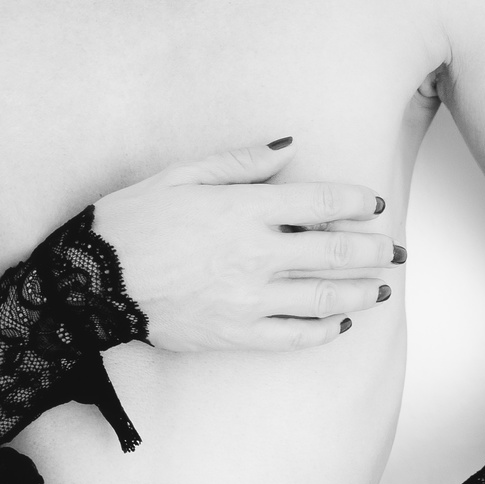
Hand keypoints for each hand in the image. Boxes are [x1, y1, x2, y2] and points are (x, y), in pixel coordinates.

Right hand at [93, 140, 400, 354]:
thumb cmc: (130, 222)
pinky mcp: (235, 334)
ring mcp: (248, 299)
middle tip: (397, 250)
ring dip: (359, 292)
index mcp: (244, 209)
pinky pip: (293, 336)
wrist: (88, 283)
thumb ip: (239, 162)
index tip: (373, 204)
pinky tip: (338, 324)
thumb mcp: (180, 175)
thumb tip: (288, 147)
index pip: (321, 202)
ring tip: (380, 288)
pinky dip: (322, 331)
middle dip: (374, 250)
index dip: (356, 202)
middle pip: (335, 252)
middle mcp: (255, 255)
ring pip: (323, 298)